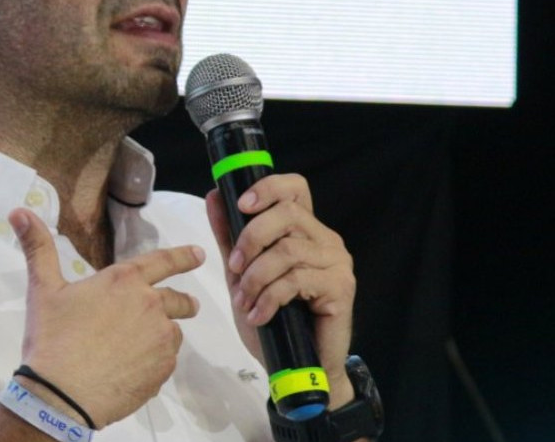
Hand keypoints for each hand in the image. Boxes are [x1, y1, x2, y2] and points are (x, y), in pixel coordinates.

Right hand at [10, 208, 203, 427]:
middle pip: (178, 299)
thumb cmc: (52, 339)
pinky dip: (155, 362)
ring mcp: (160, 338)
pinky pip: (166, 361)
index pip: (163, 261)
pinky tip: (133, 369)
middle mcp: (150, 304)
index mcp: (124, 281)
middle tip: (189, 305)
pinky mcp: (163, 369)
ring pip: (172, 332)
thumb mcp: (43, 289)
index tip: (199, 254)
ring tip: (141, 347)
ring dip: (164, 334)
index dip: (184, 256)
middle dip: (184, 301)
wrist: (60, 395)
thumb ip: (38, 248)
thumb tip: (19, 211)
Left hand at [205, 175, 356, 406]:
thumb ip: (230, 237)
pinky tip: (259, 315)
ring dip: (256, 277)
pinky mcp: (341, 286)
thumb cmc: (274, 321)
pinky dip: (269, 298)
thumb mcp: (241, 275)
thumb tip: (214, 196)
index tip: (241, 205)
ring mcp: (336, 261)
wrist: (297, 366)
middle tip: (235, 268)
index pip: (295, 188)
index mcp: (305, 230)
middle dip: (252, 238)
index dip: (268, 188)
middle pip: (288, 214)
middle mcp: (325, 239)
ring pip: (288, 250)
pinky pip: (296, 280)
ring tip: (244, 300)